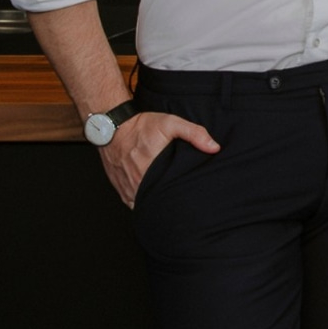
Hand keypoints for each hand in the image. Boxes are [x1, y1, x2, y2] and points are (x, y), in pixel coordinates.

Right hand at [99, 110, 219, 208]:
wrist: (113, 127)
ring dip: (155, 204)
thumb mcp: (171, 123)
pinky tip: (153, 200)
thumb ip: (194, 133)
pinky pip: (132, 204)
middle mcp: (138, 181)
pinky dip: (142, 204)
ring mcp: (127, 187)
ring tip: (169, 201)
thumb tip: (214, 147)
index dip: (182, 197)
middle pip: (158, 201)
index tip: (191, 194)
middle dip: (170, 203)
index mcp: (152, 168)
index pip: (171, 192)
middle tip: (184, 200)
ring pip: (144, 205)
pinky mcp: (120, 189)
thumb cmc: (142, 126)